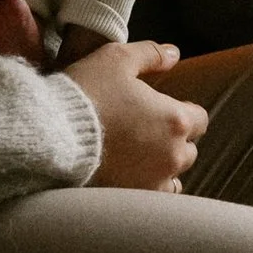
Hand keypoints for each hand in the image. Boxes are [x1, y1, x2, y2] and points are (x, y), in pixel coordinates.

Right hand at [67, 40, 207, 189]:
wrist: (52, 134)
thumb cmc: (86, 93)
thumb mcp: (117, 59)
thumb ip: (151, 54)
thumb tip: (174, 54)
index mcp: (175, 119)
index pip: (199, 119)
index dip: (183, 112)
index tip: (162, 110)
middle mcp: (172, 154)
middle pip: (189, 150)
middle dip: (174, 141)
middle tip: (147, 132)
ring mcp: (154, 181)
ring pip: (174, 177)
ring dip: (163, 167)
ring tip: (139, 158)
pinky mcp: (133, 198)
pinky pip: (152, 197)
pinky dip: (146, 189)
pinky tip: (129, 177)